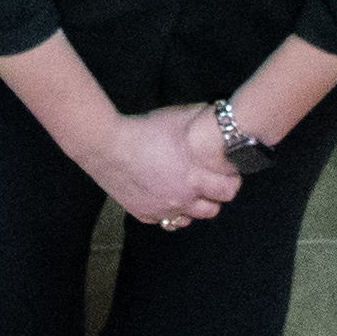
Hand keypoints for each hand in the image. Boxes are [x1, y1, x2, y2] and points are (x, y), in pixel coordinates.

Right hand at [81, 105, 247, 229]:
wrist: (106, 145)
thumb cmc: (142, 130)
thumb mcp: (177, 116)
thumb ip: (202, 118)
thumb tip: (219, 115)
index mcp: (195, 176)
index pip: (228, 191)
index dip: (230, 181)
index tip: (226, 173)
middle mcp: (182, 198)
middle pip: (213, 210)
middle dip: (214, 197)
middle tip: (207, 183)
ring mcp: (163, 210)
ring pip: (189, 219)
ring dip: (191, 207)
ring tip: (186, 191)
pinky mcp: (144, 214)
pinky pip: (165, 221)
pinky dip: (168, 212)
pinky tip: (164, 196)